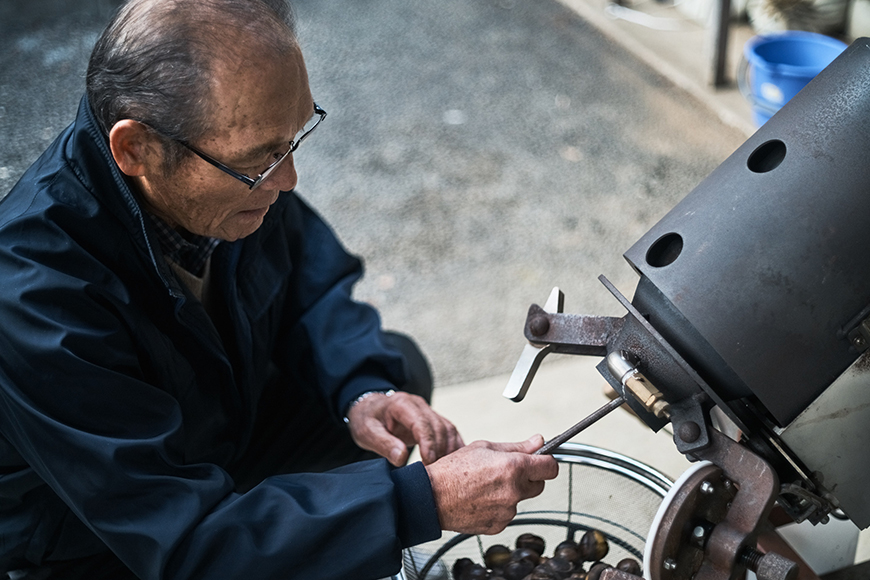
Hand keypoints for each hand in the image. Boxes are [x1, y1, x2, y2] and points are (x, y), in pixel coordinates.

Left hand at [346, 391, 463, 465]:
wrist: (369, 410)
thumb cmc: (367, 419)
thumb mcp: (367, 432)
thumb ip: (384, 444)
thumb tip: (402, 458)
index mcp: (402, 404)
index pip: (422, 423)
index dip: (428, 442)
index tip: (428, 461)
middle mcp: (418, 405)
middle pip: (439, 426)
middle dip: (439, 450)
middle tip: (434, 472)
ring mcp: (427, 411)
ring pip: (448, 428)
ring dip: (448, 449)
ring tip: (443, 470)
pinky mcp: (432, 420)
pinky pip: (449, 431)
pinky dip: (454, 446)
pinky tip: (453, 462)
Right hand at [424, 435, 558, 534]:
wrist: (431, 497)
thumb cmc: (453, 470)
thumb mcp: (484, 448)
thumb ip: (516, 447)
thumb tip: (538, 442)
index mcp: (513, 468)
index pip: (551, 467)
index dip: (547, 462)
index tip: (542, 461)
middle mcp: (514, 491)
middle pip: (539, 485)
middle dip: (528, 477)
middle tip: (506, 472)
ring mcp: (507, 511)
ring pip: (521, 500)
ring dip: (511, 493)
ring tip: (486, 486)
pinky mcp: (499, 525)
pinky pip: (507, 513)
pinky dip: (499, 507)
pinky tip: (481, 499)